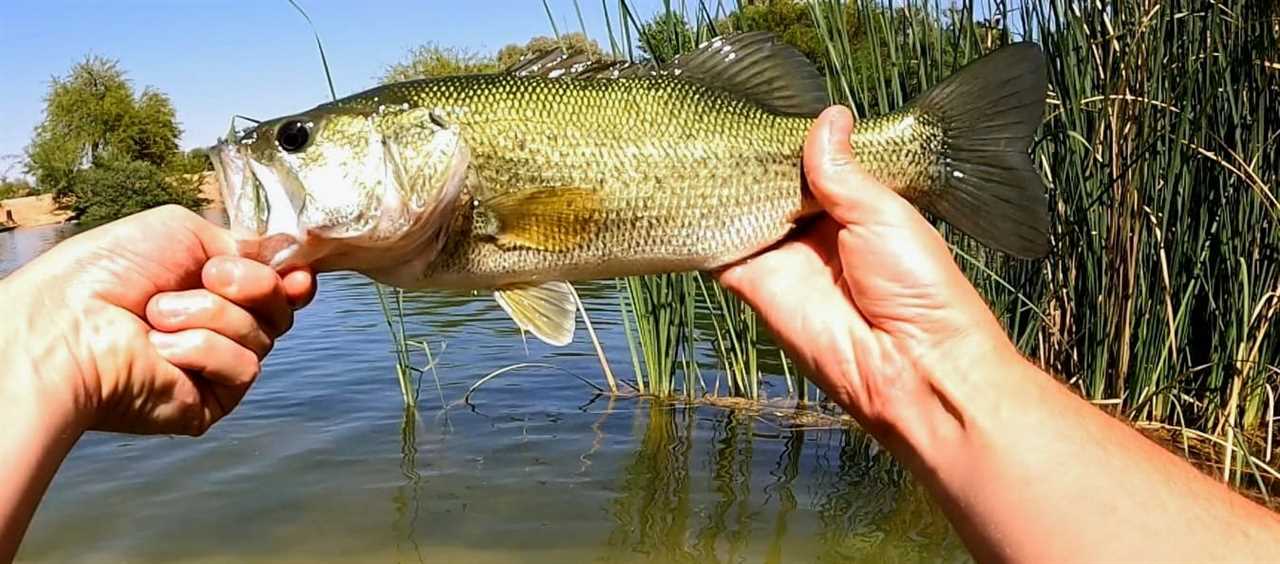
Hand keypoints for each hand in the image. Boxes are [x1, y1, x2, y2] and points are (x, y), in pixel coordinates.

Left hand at [0, 205, 314, 435]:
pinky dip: (202, 350)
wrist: (68, 324)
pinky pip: (244, 368)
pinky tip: (161, 351)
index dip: (294, 279)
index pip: (278, 287)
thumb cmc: (106, 273)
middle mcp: (218, 326)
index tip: (296, 273)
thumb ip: (242, 241)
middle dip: (251, 285)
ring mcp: (216, 365)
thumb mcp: (183, 230)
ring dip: (210, 315)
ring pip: (263, 336)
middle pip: (281, 308)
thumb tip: (289, 260)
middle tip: (208, 278)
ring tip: (157, 317)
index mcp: (212, 286)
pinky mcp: (212, 400)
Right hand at [718, 106, 1021, 437]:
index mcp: (855, 208)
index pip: (814, 164)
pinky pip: (719, 249)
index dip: (793, 139)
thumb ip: (843, 169)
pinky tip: (692, 190)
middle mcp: (814, 230)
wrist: (908, 362)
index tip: (768, 108)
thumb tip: (827, 117)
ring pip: (742, 210)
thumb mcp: (883, 211)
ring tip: (705, 141)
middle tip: (730, 120)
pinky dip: (704, 225)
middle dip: (754, 159)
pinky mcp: (753, 282)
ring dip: (726, 185)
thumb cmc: (918, 287)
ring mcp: (782, 256)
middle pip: (772, 185)